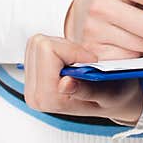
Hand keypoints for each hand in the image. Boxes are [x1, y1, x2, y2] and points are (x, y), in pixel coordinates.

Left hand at [23, 33, 142, 124]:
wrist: (111, 97)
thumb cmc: (112, 94)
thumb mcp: (107, 93)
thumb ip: (86, 90)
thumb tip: (64, 85)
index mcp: (49, 100)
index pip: (48, 51)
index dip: (73, 50)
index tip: (91, 62)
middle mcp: (35, 95)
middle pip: (40, 44)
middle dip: (66, 47)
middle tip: (83, 62)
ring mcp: (30, 85)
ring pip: (37, 42)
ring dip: (61, 46)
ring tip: (77, 63)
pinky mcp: (31, 74)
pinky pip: (37, 45)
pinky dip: (56, 47)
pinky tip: (68, 62)